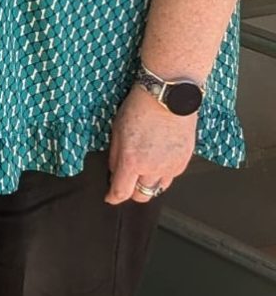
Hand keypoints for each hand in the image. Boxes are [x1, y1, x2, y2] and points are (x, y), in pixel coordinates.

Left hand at [105, 84, 196, 204]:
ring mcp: (171, 167)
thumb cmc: (140, 108)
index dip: (113, 197)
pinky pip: (171, 176)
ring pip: (158, 188)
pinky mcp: (184, 162)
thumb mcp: (117, 129)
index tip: (110, 197)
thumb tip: (114, 172)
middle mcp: (153, 168)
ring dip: (149, 183)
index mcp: (132, 161)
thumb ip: (115, 155)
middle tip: (128, 181)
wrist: (168, 98)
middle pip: (142, 195)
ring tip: (144, 169)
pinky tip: (158, 159)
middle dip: (133, 192)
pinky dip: (163, 173)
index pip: (122, 192)